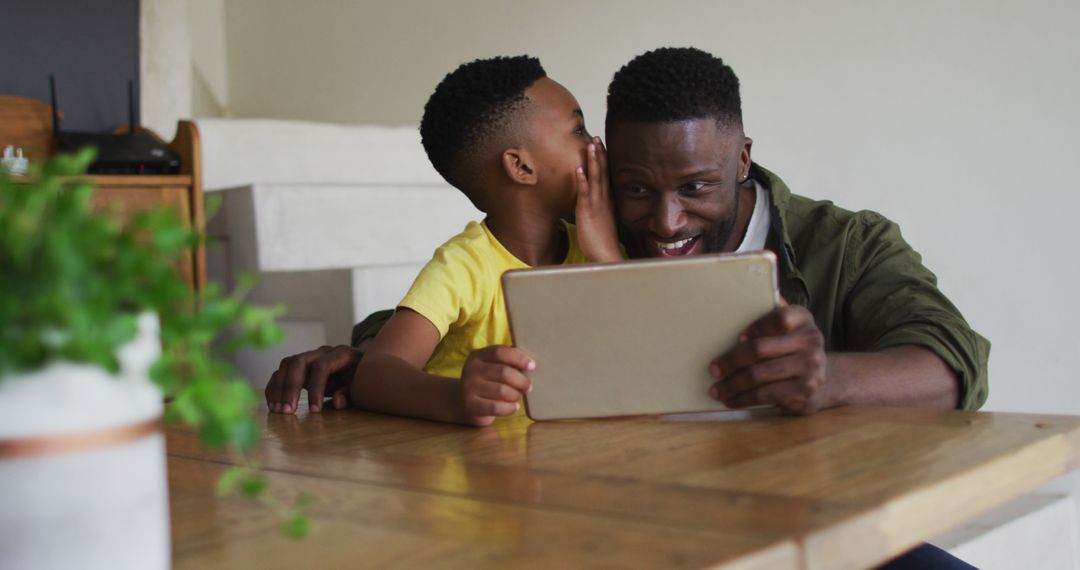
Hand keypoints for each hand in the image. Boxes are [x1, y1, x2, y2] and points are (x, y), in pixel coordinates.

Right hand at [265, 345, 362, 413]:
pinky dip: (275, 388)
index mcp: (341, 354)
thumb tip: (338, 402)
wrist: (360, 365)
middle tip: (288, 410)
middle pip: (298, 362)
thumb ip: (351, 392)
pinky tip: (273, 404)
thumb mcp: (362, 386)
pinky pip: (281, 372)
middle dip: (291, 387)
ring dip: (279, 388)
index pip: (322, 366)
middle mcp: (322, 352)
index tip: (315, 411)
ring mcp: (309, 356)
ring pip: (286, 365)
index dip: (316, 388)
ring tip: (277, 410)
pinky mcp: (299, 366)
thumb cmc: (362, 377)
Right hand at [459, 345, 534, 425]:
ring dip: (516, 395)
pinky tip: (513, 407)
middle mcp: (471, 370)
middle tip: (528, 386)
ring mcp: (469, 388)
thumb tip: (530, 362)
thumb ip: (508, 361)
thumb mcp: (492, 366)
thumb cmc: (486, 381)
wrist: (462, 402)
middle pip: (503, 372)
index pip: (499, 352)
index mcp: (478, 356)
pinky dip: (510, 408)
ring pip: (502, 391)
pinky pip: (496, 407)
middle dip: (521, 380)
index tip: (532, 366)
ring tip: (518, 396)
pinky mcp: (471, 406)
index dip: (518, 358)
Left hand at [575, 137, 621, 262]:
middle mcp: (604, 200)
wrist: (606, 255)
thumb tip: (595, 204)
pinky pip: (585, 194)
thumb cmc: (603, 241)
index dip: (604, 159)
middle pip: (603, 172)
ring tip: (591, 145)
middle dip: (600, 154)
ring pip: (595, 178)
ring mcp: (596, 205)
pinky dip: (582, 181)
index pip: (607, 175)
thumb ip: (598, 209)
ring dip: (593, 161)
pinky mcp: (588, 212)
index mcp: (607, 200)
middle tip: (597, 137)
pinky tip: (579, 169)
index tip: (602, 145)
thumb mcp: (601, 221)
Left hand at [708, 302, 829, 414]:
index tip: (737, 338)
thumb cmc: (791, 347)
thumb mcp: (787, 327)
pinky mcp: (805, 390)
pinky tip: (732, 401)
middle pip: (760, 349)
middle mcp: (811, 340)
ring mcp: (810, 367)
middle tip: (713, 370)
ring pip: (760, 375)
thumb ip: (770, 312)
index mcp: (802, 318)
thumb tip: (740, 293)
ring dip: (733, 385)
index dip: (756, 327)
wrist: (822, 379)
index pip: (779, 318)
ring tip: (717, 390)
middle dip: (731, 361)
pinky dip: (745, 399)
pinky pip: (767, 395)